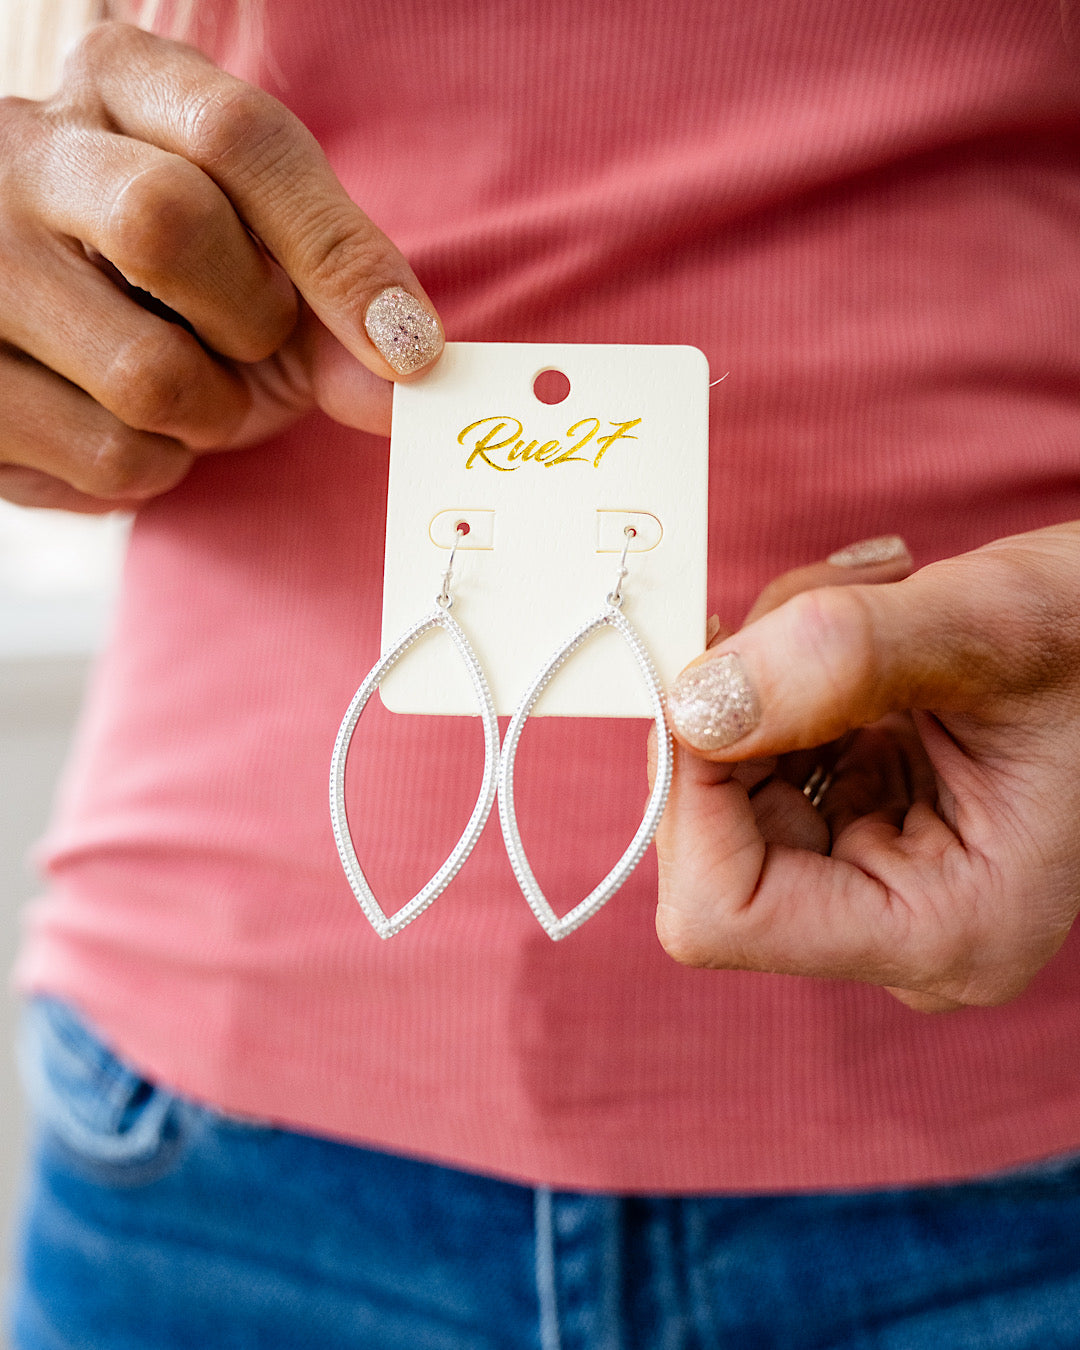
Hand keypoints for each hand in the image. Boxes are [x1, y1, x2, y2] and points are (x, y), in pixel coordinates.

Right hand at [0, 22, 443, 511]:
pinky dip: (160, 465)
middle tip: (255, 342)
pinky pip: (111, 455)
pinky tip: (130, 423)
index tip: (406, 342)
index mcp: (117, 86)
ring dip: (211, 414)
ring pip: (143, 371)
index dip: (336, 251)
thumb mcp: (267, 272)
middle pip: (163, 223)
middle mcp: (20, 150)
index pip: (238, 135)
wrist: (57, 348)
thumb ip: (339, 309)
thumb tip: (406, 380)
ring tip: (188, 386)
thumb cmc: (183, 292)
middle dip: (251, 320)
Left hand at [656, 525, 1079, 1011]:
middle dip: (734, 713)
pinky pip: (768, 758)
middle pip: (712, 850)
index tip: (712, 678)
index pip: (724, 914)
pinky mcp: (868, 823)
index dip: (690, 797)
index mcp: (943, 933)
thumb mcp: (993, 629)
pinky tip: (863, 621)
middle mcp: (901, 928)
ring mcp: (880, 878)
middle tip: (812, 605)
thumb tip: (694, 705)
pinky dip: (785, 675)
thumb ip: (840, 660)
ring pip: (732, 789)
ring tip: (868, 597)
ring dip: (764, 674)